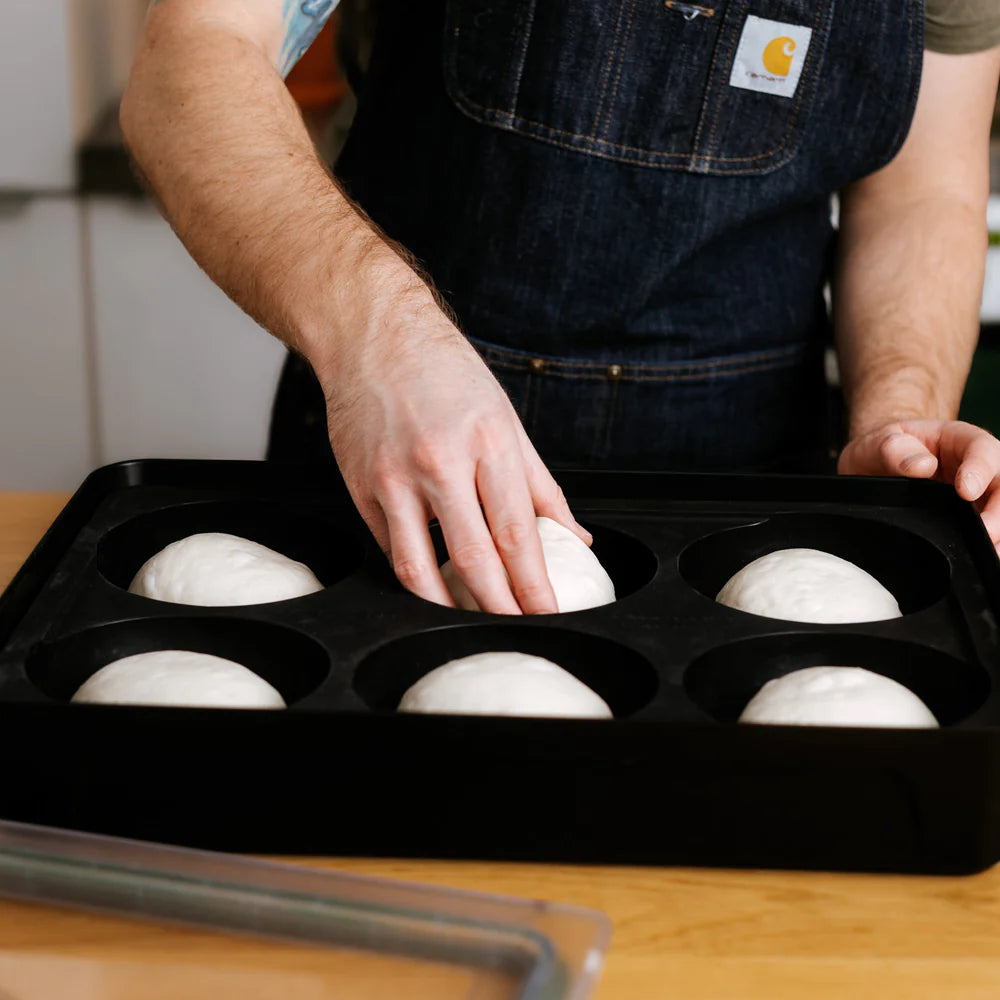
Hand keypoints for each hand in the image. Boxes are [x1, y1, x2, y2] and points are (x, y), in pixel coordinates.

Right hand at [321, 318, 589, 613]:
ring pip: (418, 567)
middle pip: (473, 558)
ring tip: (471, 624)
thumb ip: (541, 486)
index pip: (517, 532)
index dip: (534, 585)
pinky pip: (389, 547)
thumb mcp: (507, 420)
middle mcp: (440, 462)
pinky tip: (434, 586)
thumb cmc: (445, 373)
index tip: (547, 613)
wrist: (373, 336)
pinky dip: (414, 574)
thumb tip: (573, 536)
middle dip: (499, 607)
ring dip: (448, 608)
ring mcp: (394, 478)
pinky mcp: (360, 487)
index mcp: (487, 442)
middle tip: (515, 631)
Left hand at [838, 419, 999, 550]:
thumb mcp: (879, 443)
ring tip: (988, 551)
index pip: (982, 449)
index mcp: (959, 439)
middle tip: (985, 532)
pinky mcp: (974, 514)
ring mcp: (979, 491)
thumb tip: (922, 466)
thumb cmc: (884, 449)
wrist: (876, 467)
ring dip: (997, 530)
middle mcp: (976, 465)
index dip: (980, 469)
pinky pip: (988, 527)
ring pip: (999, 507)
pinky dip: (988, 542)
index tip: (966, 491)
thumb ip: (894, 450)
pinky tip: (980, 556)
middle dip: (999, 510)